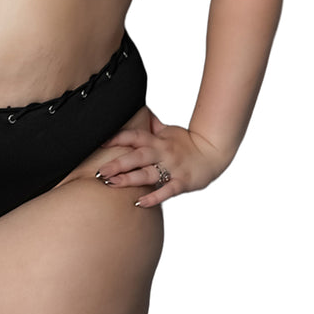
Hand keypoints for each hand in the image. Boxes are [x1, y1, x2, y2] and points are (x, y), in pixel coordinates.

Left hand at [96, 109, 228, 206]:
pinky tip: (139, 202)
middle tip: (100, 171)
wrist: (213, 152)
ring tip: (112, 184)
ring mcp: (172, 168)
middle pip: (137, 157)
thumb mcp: (167, 130)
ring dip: (130, 179)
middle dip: (118, 164)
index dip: (117, 138)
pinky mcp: (182, 182)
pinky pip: (166, 191)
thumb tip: (139, 110)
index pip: (135, 136)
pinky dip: (153, 197)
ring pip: (148, 174)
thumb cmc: (186, 142)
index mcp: (157, 140)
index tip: (100, 143)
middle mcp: (163, 153)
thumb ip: (151, 125)